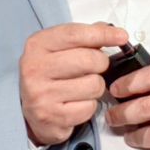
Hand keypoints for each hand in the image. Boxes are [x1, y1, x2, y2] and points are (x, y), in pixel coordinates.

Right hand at [19, 22, 126, 146]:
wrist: (28, 110)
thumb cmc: (50, 75)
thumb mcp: (59, 49)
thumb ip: (84, 38)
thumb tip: (114, 32)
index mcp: (37, 45)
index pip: (75, 34)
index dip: (102, 34)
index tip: (121, 37)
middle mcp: (35, 68)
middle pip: (89, 60)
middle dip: (100, 64)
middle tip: (94, 69)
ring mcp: (41, 94)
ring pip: (94, 85)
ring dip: (95, 87)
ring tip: (82, 88)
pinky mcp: (51, 117)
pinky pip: (89, 108)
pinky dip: (89, 106)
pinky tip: (76, 104)